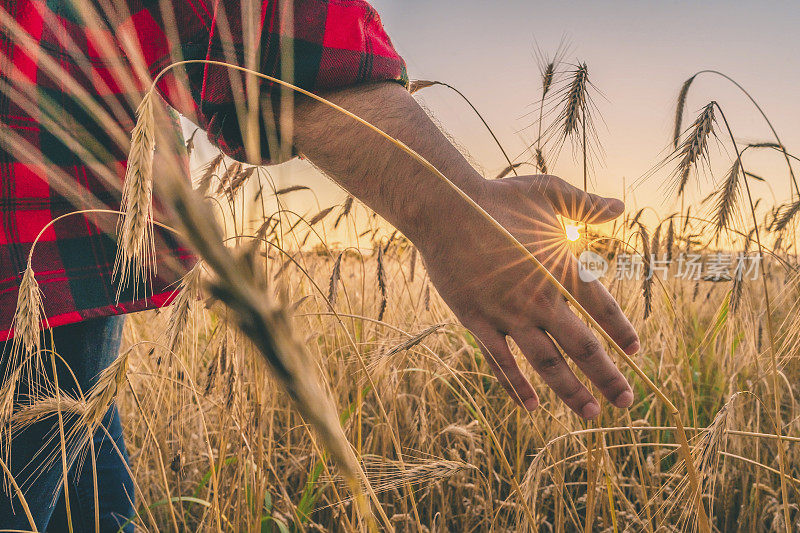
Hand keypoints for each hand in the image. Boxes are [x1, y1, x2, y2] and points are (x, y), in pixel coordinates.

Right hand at [414, 174, 638, 418]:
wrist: (444, 207)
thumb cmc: (496, 198)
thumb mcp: (547, 192)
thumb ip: (584, 204)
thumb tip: (620, 206)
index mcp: (560, 267)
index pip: (601, 306)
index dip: (622, 330)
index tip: (636, 351)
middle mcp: (539, 297)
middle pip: (582, 346)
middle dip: (607, 377)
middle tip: (626, 401)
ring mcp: (507, 313)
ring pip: (546, 362)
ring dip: (571, 391)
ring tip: (591, 413)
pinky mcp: (477, 321)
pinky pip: (501, 361)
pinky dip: (517, 386)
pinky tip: (531, 406)